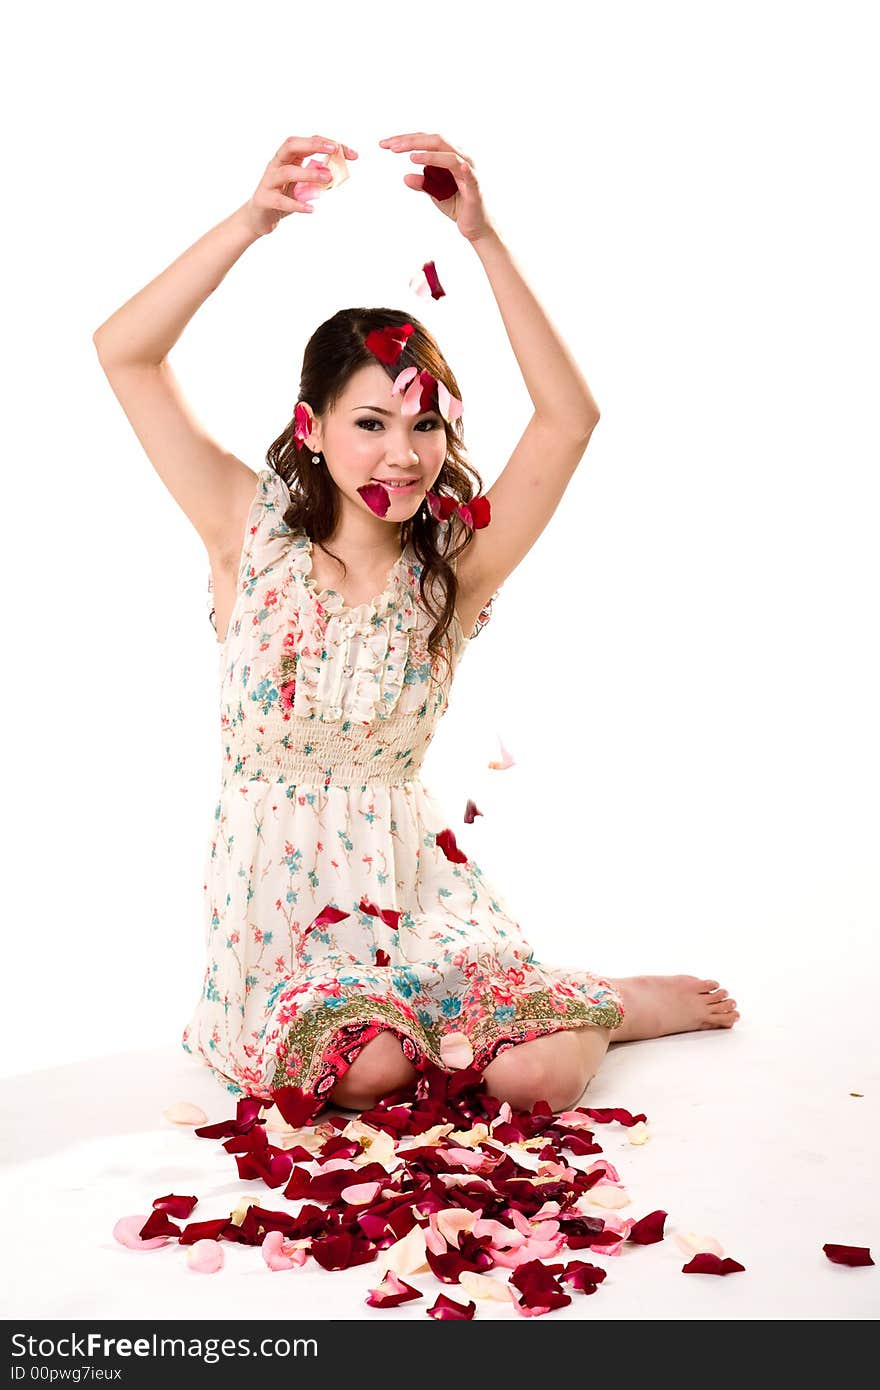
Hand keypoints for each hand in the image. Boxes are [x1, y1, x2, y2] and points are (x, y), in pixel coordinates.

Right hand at [245, 133, 358, 235]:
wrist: (259, 217)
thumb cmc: (284, 196)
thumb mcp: (302, 183)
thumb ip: (317, 175)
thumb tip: (339, 171)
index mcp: (287, 158)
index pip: (308, 143)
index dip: (328, 144)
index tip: (350, 153)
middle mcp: (276, 165)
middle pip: (291, 145)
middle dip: (313, 145)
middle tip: (334, 150)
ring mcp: (269, 181)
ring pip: (287, 172)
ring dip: (308, 173)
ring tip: (327, 178)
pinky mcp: (265, 200)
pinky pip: (281, 201)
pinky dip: (297, 205)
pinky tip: (311, 209)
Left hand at [378, 132, 493, 242]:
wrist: (476, 227)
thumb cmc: (458, 206)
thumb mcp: (435, 194)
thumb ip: (423, 183)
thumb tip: (406, 177)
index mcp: (449, 156)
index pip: (426, 141)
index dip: (405, 140)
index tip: (385, 144)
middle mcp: (460, 157)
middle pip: (435, 140)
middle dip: (411, 141)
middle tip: (390, 146)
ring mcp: (468, 169)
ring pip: (448, 153)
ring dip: (429, 153)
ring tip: (410, 156)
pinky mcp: (475, 185)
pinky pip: (467, 172)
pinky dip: (459, 166)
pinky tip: (453, 163)